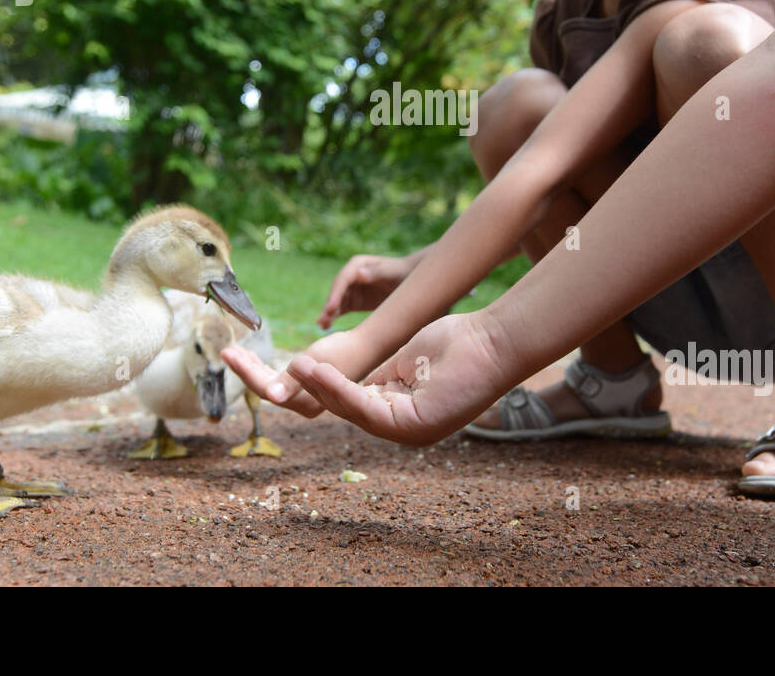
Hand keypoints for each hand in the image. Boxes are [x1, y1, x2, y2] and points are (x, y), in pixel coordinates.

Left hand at [222, 329, 370, 417]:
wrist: (363, 347)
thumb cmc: (341, 351)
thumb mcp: (314, 362)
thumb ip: (290, 380)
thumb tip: (272, 396)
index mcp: (301, 402)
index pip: (265, 389)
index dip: (244, 371)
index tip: (229, 352)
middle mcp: (299, 404)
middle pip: (263, 387)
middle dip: (244, 368)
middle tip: (227, 350)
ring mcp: (300, 398)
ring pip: (268, 383)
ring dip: (251, 367)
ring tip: (234, 351)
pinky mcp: (302, 388)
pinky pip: (276, 380)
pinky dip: (262, 367)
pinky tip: (251, 356)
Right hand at [283, 310, 513, 445]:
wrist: (495, 341)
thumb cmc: (459, 343)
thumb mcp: (407, 362)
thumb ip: (378, 377)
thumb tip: (348, 381)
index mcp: (399, 415)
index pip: (348, 405)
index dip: (318, 388)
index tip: (292, 369)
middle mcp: (401, 430)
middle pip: (341, 411)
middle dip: (305, 392)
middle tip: (279, 372)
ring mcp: (409, 432)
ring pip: (350, 411)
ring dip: (319, 388)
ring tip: (293, 367)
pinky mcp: (413, 426)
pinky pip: (365, 408)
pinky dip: (339, 390)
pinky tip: (316, 371)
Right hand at [317, 253, 418, 329]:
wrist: (409, 281)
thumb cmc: (402, 273)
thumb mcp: (392, 273)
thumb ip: (377, 273)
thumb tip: (358, 274)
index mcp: (357, 264)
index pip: (343, 279)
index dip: (336, 293)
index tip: (331, 307)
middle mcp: (351, 276)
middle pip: (337, 291)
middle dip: (330, 305)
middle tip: (323, 319)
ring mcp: (351, 289)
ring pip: (336, 302)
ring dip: (328, 313)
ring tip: (321, 325)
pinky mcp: (354, 301)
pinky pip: (341, 310)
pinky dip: (333, 317)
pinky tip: (325, 326)